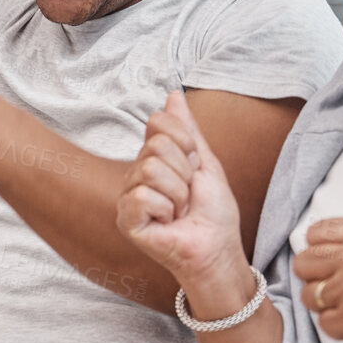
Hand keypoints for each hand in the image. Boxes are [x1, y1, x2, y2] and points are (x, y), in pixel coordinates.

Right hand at [118, 91, 244, 286]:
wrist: (217, 247)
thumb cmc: (213, 212)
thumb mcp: (206, 162)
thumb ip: (188, 129)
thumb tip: (174, 95)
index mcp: (153, 158)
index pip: (157, 122)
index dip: (185, 141)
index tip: (195, 167)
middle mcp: (136, 174)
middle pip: (157, 146)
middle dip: (184, 172)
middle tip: (188, 196)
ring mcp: (128, 196)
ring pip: (152, 170)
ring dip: (178, 194)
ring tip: (180, 211)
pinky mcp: (126, 218)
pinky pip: (144, 196)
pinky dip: (166, 210)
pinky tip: (167, 223)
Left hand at [293, 219, 342, 342]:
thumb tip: (311, 246)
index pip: (314, 234)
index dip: (320, 251)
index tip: (333, 262)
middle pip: (303, 264)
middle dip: (316, 277)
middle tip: (340, 288)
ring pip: (309, 296)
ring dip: (327, 304)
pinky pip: (323, 322)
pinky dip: (339, 326)